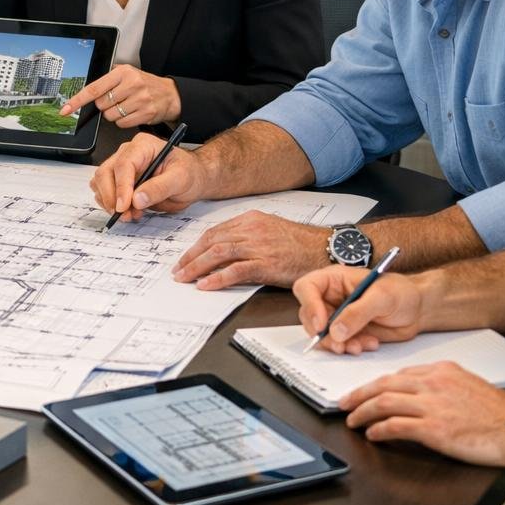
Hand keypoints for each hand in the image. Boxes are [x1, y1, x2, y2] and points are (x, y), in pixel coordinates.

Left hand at [60, 64, 179, 127]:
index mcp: (123, 73)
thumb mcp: (128, 73)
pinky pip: (122, 124)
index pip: (94, 88)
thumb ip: (108, 78)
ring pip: (111, 116)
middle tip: (117, 100)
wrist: (170, 94)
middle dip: (105, 106)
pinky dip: (123, 121)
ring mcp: (139, 99)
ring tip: (126, 106)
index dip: (77, 100)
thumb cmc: (145, 84)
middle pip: (101, 105)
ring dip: (114, 114)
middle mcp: (131, 84)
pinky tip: (132, 113)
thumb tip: (86, 90)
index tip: (66, 109)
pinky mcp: (145, 113)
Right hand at [90, 133, 206, 219]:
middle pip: (106, 173)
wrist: (191, 180)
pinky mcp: (118, 181)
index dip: (121, 187)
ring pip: (100, 183)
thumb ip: (160, 188)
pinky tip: (128, 211)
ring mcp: (121, 167)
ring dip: (110, 203)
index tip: (124, 206)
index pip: (124, 164)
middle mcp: (128, 154)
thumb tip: (137, 199)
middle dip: (112, 197)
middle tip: (124, 214)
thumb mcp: (181, 179)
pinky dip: (111, 205)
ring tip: (129, 214)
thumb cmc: (189, 173)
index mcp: (143, 146)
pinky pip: (103, 192)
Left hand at [172, 210, 330, 288]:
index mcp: (250, 220)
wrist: (325, 249)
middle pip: (212, 241)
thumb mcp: (270, 230)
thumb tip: (223, 251)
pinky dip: (217, 278)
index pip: (215, 232)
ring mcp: (258, 246)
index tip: (186, 258)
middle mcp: (251, 230)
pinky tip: (206, 285)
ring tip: (185, 278)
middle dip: (191, 257)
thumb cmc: (300, 243)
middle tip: (178, 270)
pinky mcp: (266, 263)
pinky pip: (235, 271)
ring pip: (218, 254)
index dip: (197, 246)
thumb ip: (246, 237)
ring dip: (197, 267)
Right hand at [293, 265, 424, 353]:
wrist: (417, 309)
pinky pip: (338, 343)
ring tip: (359, 346)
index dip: (310, 306)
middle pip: (309, 316)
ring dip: (338, 344)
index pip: (306, 288)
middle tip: (339, 344)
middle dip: (323, 333)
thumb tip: (336, 330)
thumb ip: (358, 312)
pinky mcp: (346, 331)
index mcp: (334, 279)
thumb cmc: (401, 292)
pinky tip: (369, 343)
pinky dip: (350, 348)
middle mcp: (330, 297)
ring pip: (322, 334)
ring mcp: (337, 315)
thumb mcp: (382, 297)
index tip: (322, 325)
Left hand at [341, 361, 504, 466]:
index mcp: (440, 370)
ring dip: (363, 412)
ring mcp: (432, 406)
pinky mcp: (435, 429)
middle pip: (383, 384)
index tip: (364, 391)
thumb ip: (440, 384)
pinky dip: (379, 429)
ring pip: (384, 403)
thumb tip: (417, 392)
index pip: (397, 374)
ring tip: (352, 420)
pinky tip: (371, 434)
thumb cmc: (499, 412)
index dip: (375, 384)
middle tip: (344, 403)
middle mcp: (433, 384)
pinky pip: (395, 426)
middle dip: (359, 394)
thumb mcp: (467, 383)